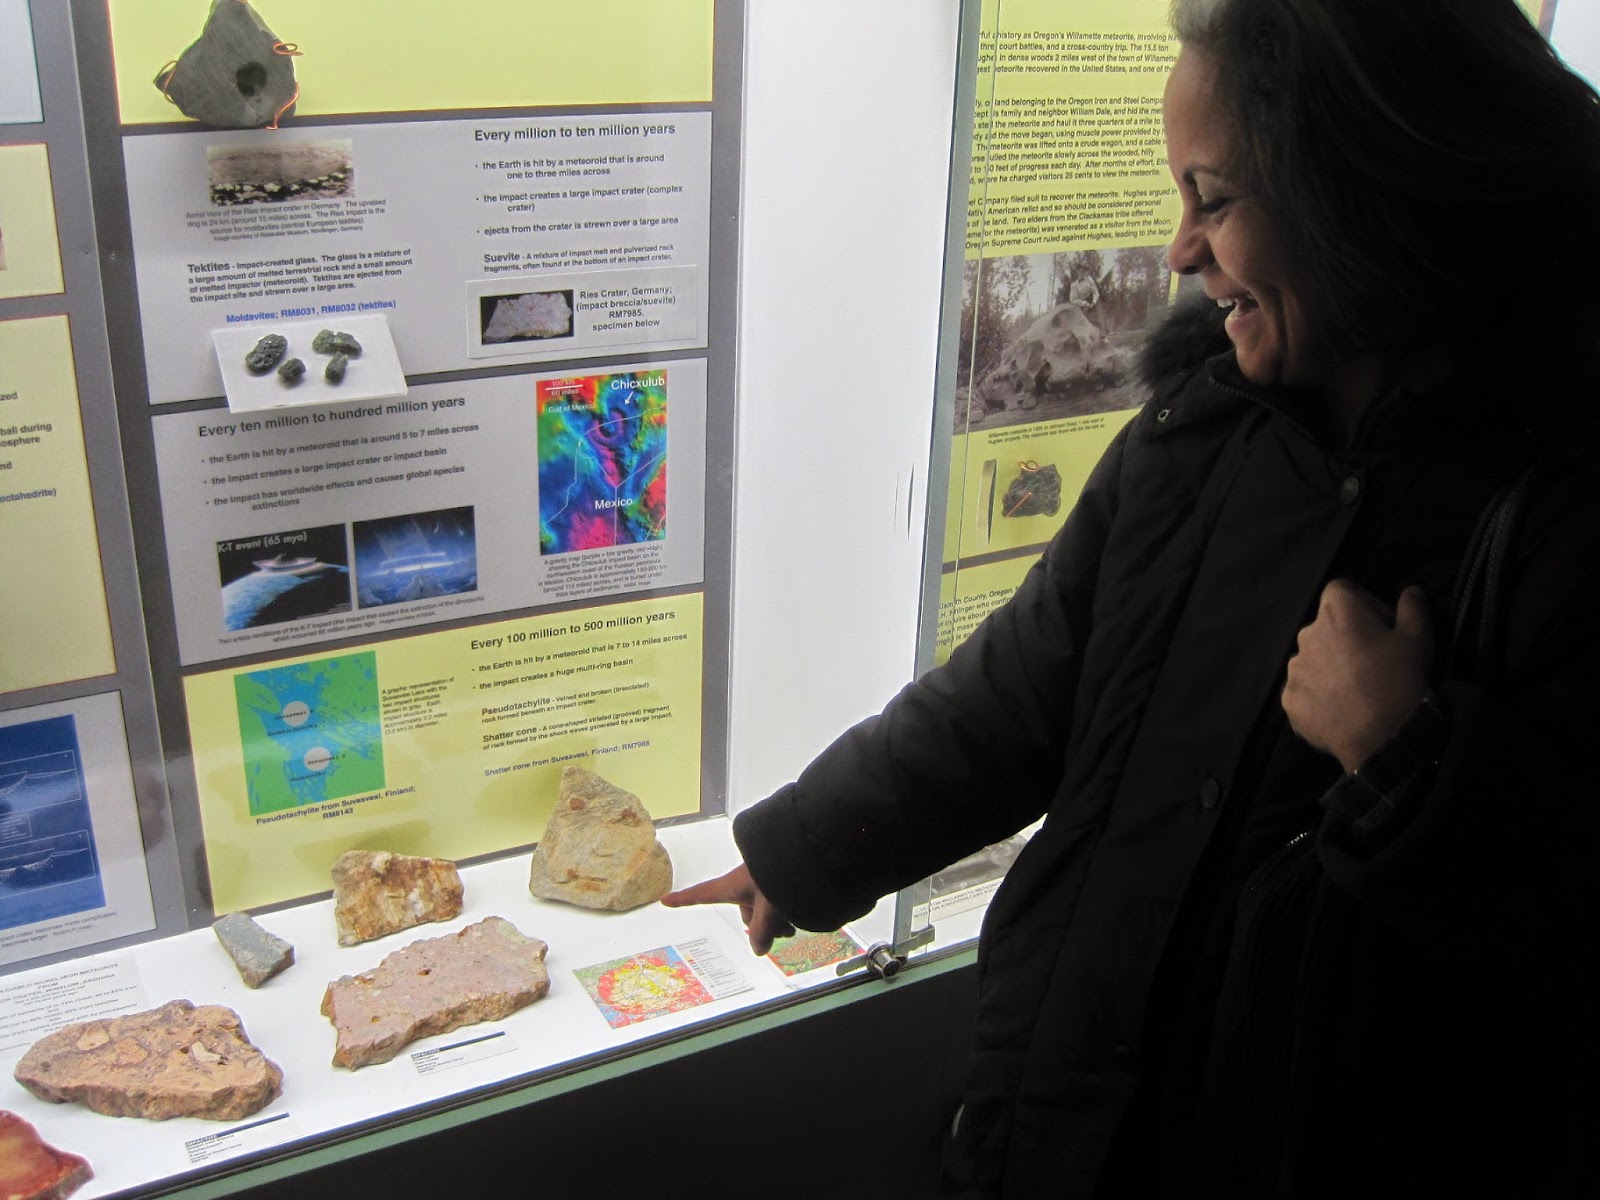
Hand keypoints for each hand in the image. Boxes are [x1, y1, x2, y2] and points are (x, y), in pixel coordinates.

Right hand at [661, 863, 795, 955]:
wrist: (807, 845)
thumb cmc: (783, 869)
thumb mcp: (770, 906)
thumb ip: (762, 931)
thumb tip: (758, 949)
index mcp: (733, 884)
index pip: (701, 894)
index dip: (682, 899)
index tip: (665, 899)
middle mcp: (744, 883)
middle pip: (746, 913)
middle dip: (764, 927)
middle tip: (786, 928)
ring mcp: (761, 881)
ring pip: (764, 910)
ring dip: (778, 920)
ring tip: (796, 922)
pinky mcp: (777, 880)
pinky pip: (775, 901)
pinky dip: (786, 910)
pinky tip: (801, 913)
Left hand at [1282, 581, 1434, 772]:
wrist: (1382, 737)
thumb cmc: (1401, 679)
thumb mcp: (1419, 638)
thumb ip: (1413, 608)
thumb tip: (1410, 591)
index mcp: (1336, 611)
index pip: (1341, 591)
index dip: (1362, 603)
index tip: (1380, 626)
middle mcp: (1307, 634)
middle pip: (1325, 627)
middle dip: (1345, 638)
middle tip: (1373, 662)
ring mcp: (1294, 669)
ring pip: (1312, 660)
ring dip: (1330, 668)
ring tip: (1357, 691)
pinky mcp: (1289, 700)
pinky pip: (1304, 691)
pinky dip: (1319, 696)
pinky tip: (1341, 710)